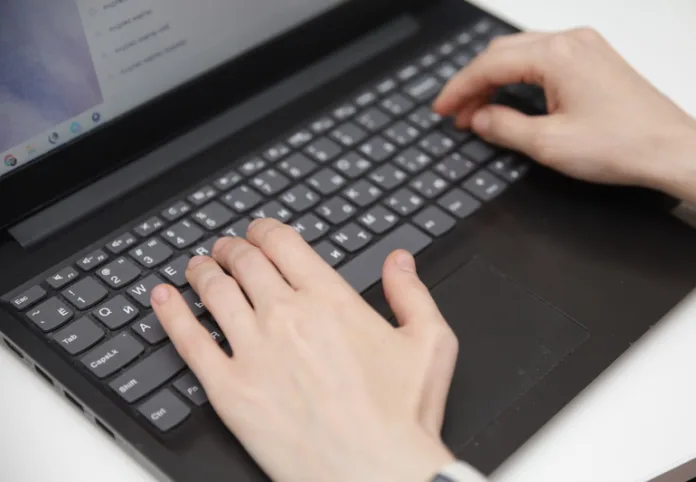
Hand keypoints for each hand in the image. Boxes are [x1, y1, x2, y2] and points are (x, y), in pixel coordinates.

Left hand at [151, 219, 464, 481]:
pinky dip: (170, 313)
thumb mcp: (429, 343)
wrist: (375, 475)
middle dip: (232, 248)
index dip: (264, 230)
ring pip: (214, 291)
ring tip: (197, 266)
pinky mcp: (230, 390)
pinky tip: (162, 298)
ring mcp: (253, 351)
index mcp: (329, 300)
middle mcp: (286, 315)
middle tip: (226, 248)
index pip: (282, 243)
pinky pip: (188, 341)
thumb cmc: (402, 416)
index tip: (258, 232)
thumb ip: (411, 294)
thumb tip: (399, 259)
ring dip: (202, 271)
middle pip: (244, 262)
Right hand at [434, 28, 695, 200]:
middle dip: (473, 83)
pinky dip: (517, 78)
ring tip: (477, 110)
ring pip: (520, 54)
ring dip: (494, 80)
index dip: (458, 88)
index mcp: (557, 56)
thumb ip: (504, 128)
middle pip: (502, 53)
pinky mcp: (593, 60)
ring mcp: (584, 48)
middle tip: (455, 112)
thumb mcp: (548, 144)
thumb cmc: (623, 144)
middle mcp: (571, 42)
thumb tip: (478, 118)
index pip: (489, 65)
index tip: (441, 108)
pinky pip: (541, 60)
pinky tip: (509, 99)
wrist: (670, 150)